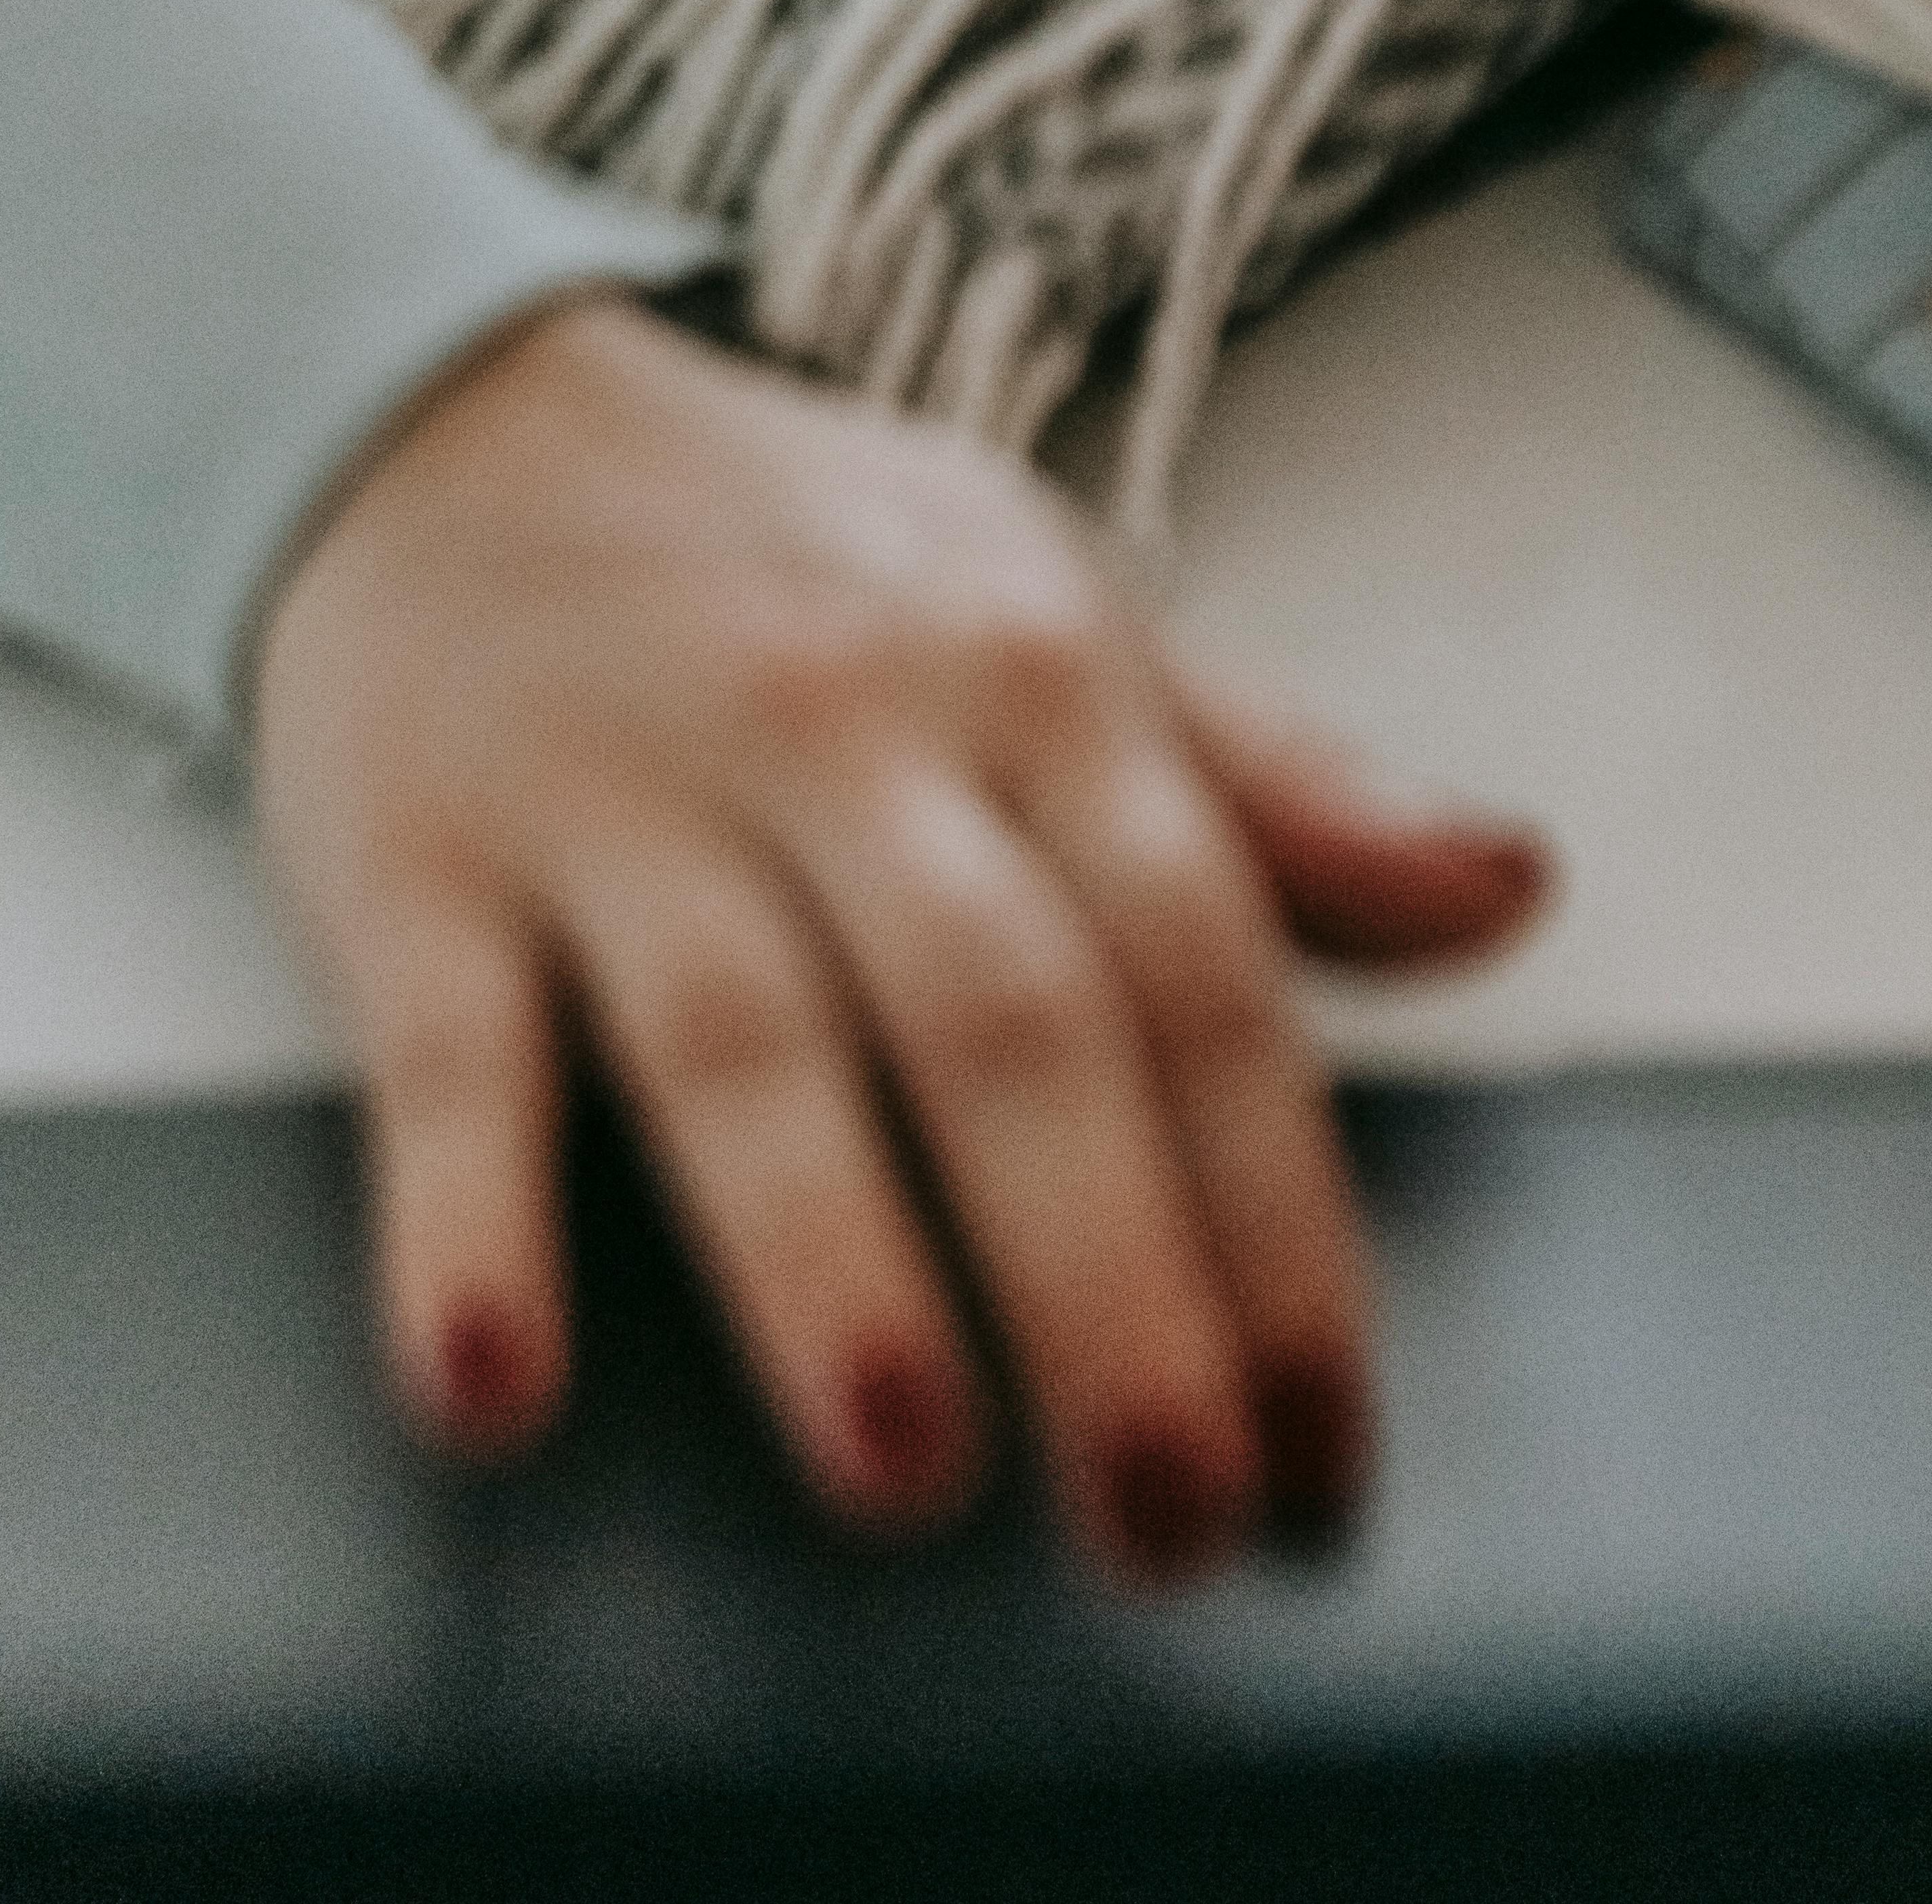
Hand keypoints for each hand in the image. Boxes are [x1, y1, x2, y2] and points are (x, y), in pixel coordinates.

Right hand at [253, 294, 1548, 1579]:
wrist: (451, 413)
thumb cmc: (804, 562)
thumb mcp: (1064, 621)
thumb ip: (1285, 783)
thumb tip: (1509, 890)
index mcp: (1039, 683)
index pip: (1201, 973)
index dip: (1279, 1222)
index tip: (1328, 1446)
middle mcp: (848, 734)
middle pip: (1005, 1023)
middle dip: (1109, 1281)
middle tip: (1175, 1518)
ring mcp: (628, 798)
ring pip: (747, 1043)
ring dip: (831, 1261)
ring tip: (911, 1458)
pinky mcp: (421, 863)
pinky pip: (451, 1054)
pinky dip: (466, 1223)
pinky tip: (501, 1381)